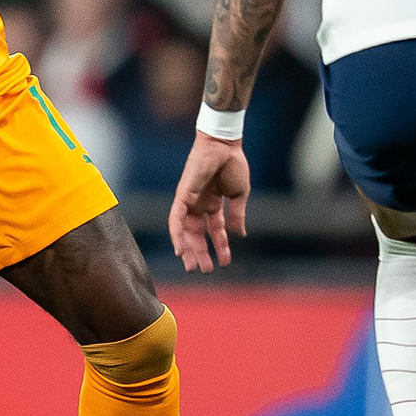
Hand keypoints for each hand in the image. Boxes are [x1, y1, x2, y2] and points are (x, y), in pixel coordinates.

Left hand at [169, 131, 251, 272]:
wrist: (224, 145)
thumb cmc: (232, 164)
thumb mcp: (238, 195)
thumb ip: (237, 215)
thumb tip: (241, 235)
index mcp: (213, 204)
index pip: (215, 230)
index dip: (220, 246)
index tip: (225, 262)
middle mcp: (199, 204)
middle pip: (196, 234)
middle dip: (200, 253)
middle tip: (205, 270)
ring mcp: (189, 201)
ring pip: (184, 231)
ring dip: (188, 249)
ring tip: (193, 266)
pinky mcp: (182, 195)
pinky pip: (175, 218)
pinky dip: (176, 234)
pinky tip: (179, 249)